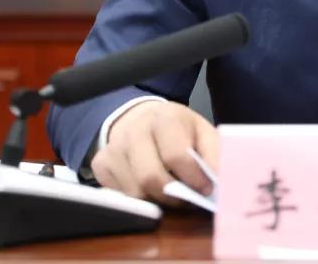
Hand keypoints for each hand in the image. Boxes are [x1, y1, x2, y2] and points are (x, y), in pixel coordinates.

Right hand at [90, 100, 217, 204]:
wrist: (142, 119)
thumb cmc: (179, 130)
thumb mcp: (203, 133)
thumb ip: (214, 154)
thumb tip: (217, 181)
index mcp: (165, 118)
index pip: (176, 156)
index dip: (193, 178)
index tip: (205, 188)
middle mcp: (134, 130)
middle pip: (151, 178)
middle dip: (173, 195)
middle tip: (185, 197)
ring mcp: (113, 147)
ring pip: (135, 192)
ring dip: (156, 199)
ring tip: (168, 189)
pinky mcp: (100, 164)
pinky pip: (120, 195)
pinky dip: (138, 198)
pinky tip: (147, 185)